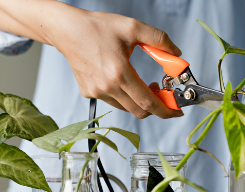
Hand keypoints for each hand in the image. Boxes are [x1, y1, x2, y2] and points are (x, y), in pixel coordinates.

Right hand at [54, 10, 182, 118]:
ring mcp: (97, 92)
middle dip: (155, 107)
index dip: (165, 110)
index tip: (176, 112)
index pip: (148, 102)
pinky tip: (121, 80)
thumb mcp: (133, 27)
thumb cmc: (97, 28)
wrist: (68, 31)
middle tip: (162, 93)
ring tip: (141, 83)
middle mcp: (107, 87)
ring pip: (126, 107)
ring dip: (138, 101)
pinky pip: (112, 101)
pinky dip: (123, 96)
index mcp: (119, 73)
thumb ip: (159, 40)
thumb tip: (176, 54)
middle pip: (139, 111)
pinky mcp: (89, 93)